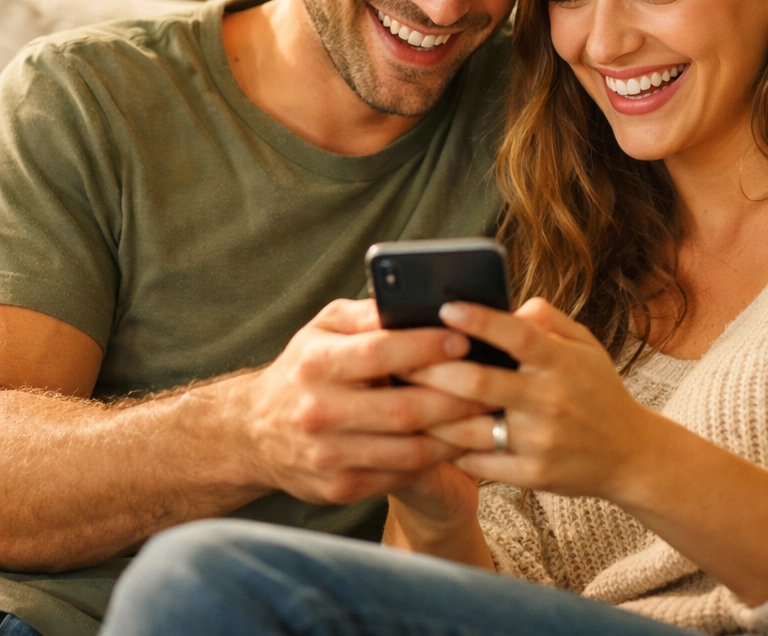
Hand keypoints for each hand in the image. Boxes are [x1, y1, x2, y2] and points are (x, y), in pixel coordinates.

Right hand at [239, 298, 485, 503]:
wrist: (254, 432)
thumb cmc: (304, 366)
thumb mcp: (324, 327)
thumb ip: (367, 313)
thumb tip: (416, 298)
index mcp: (316, 364)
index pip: (378, 353)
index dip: (425, 348)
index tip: (464, 340)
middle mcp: (319, 412)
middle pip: (403, 409)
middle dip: (456, 397)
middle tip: (493, 384)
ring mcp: (328, 457)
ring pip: (409, 450)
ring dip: (455, 434)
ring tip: (487, 415)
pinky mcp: (339, 489)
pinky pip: (401, 475)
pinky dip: (435, 459)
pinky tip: (458, 440)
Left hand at [408, 298, 646, 500]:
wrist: (631, 454)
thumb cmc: (597, 390)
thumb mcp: (584, 345)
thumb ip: (547, 319)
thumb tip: (507, 305)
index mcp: (562, 362)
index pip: (517, 334)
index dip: (479, 320)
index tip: (444, 307)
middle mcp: (550, 400)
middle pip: (480, 383)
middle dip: (433, 369)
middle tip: (397, 355)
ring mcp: (541, 441)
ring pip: (471, 427)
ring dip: (430, 412)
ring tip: (399, 397)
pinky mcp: (533, 475)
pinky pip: (480, 462)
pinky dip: (450, 448)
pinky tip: (425, 434)